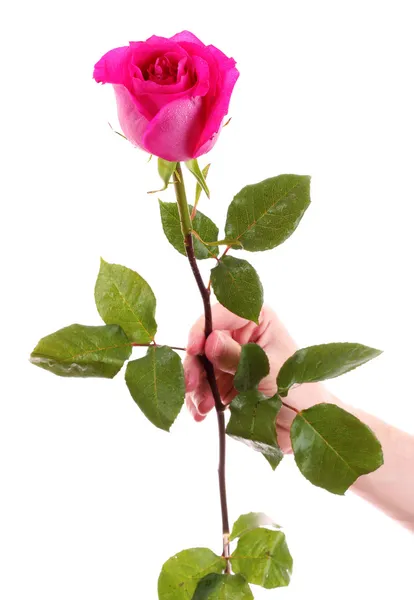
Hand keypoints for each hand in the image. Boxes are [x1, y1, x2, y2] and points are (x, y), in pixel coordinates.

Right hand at [184, 304, 330, 451]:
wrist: (305, 427)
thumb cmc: (299, 390)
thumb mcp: (268, 372)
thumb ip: (237, 358)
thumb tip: (210, 342)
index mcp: (256, 320)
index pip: (222, 314)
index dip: (202, 328)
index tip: (194, 349)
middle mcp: (240, 335)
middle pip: (204, 341)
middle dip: (196, 364)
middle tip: (191, 385)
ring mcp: (230, 359)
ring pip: (200, 366)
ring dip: (196, 387)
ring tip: (203, 408)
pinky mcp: (224, 382)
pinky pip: (202, 386)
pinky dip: (198, 400)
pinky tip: (202, 414)